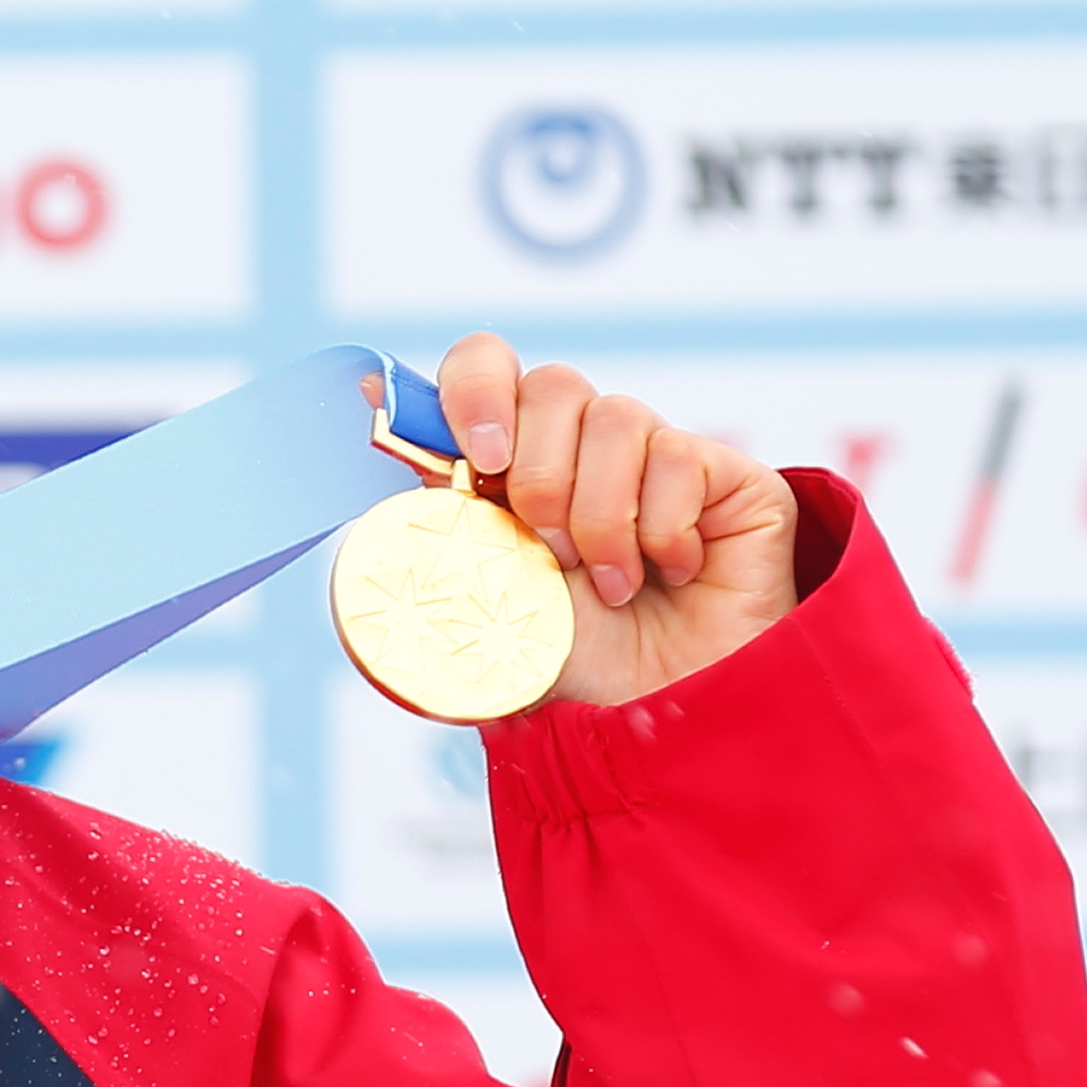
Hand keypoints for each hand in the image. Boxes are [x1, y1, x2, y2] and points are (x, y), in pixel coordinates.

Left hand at [432, 332, 799, 707]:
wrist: (658, 720)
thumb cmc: (570, 665)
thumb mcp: (480, 596)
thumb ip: (432, 513)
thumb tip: (361, 399)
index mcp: (514, 464)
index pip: (486, 366)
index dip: (475, 389)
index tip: (479, 460)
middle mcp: (584, 447)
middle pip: (552, 384)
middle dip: (537, 478)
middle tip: (546, 552)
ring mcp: (657, 456)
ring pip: (617, 417)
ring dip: (598, 514)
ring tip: (608, 585)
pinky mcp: (725, 475)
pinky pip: (681, 455)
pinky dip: (662, 528)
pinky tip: (669, 574)